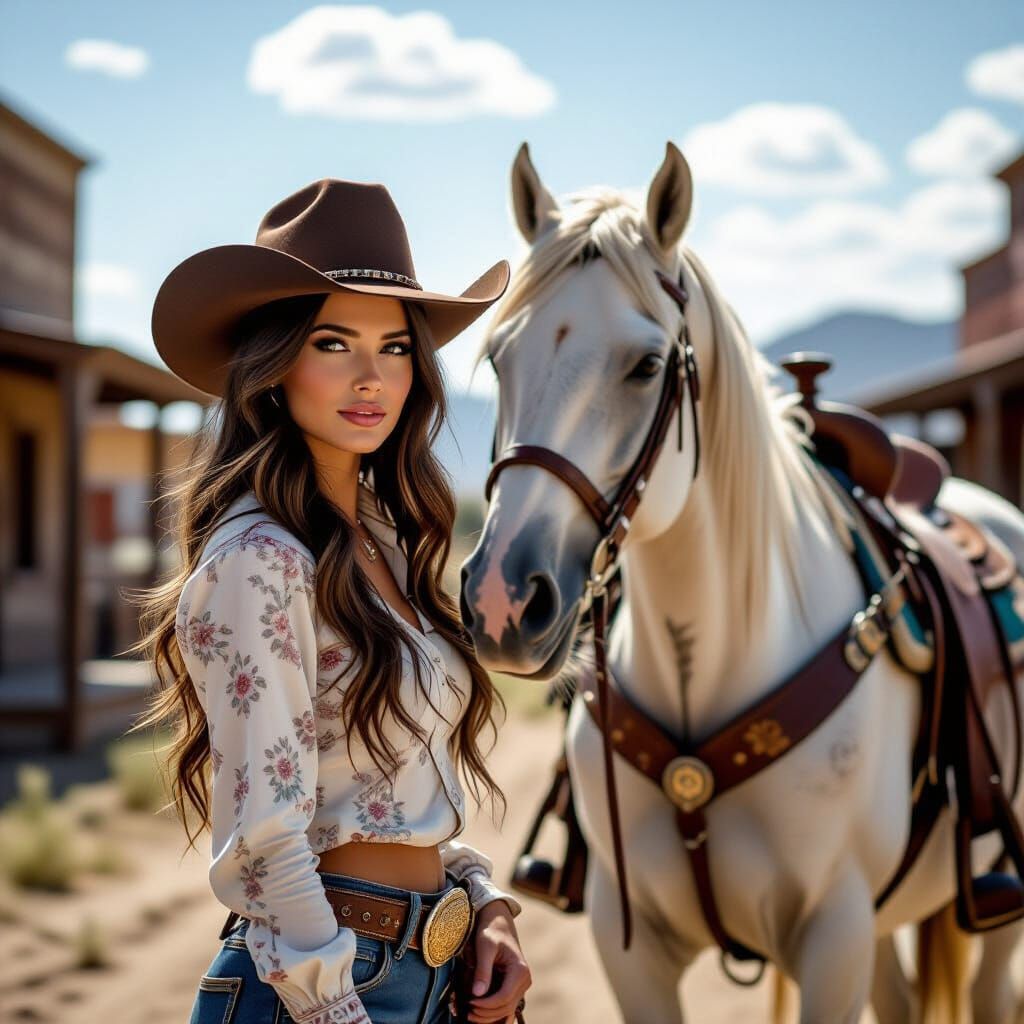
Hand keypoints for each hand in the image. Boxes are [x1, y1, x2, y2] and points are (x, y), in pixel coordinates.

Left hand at [464, 900, 530, 1022]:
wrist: (498, 924)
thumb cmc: (491, 932)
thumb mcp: (485, 947)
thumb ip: (482, 970)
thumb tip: (477, 994)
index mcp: (520, 970)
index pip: (504, 996)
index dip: (487, 1004)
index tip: (470, 1002)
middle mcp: (524, 980)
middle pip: (506, 1007)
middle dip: (486, 1013)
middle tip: (467, 1012)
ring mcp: (520, 985)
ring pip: (506, 1010)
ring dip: (489, 1016)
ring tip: (470, 1015)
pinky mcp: (514, 987)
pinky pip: (506, 1006)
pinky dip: (494, 1013)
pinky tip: (480, 1015)